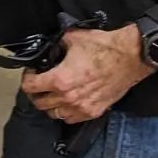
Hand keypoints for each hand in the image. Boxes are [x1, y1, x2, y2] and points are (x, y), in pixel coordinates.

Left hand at [19, 25, 151, 123]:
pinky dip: (66, 113)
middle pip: (40, 104)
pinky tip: (67, 103)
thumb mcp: (73, 38)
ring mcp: (82, 107)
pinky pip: (71, 119)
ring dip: (50, 105)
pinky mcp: (94, 111)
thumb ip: (57, 44)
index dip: (27, 79)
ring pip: (55, 115)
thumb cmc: (105, 48)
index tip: (32, 73)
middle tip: (39, 84)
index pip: (30, 87)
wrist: (130, 57)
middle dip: (36, 93)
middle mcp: (69, 97)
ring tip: (52, 94)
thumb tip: (51, 47)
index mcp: (60, 79)